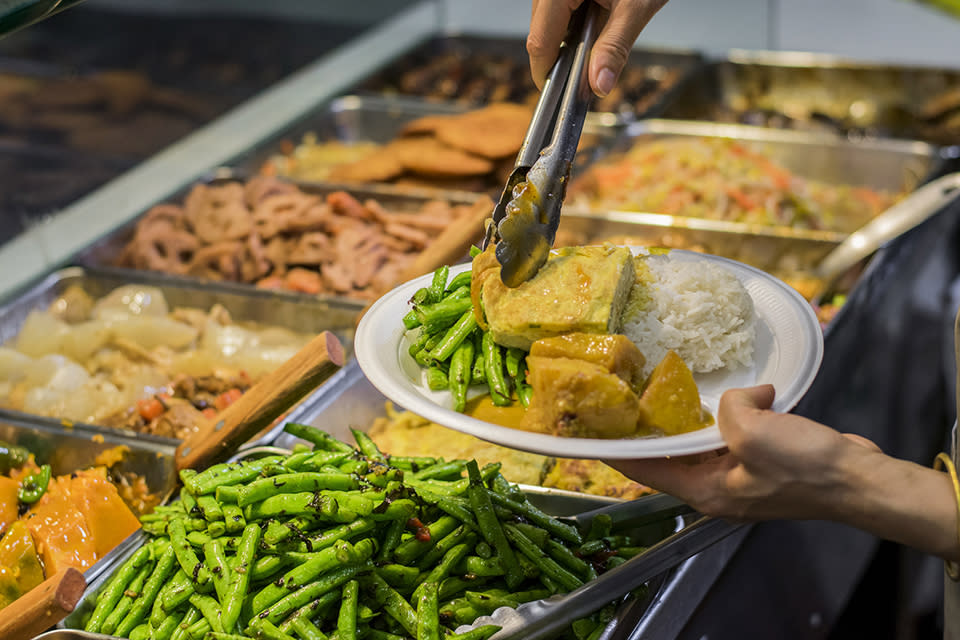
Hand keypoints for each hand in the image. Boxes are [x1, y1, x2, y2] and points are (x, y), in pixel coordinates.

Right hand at [528, 0, 668, 96]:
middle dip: (563, 55)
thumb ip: (615, 47)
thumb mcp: (636, 6)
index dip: (548, 73)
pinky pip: (559, 7)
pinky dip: (576, 20)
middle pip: (540, 33)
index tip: (562, 94)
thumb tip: (599, 86)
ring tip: (603, 28)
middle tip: (592, 68)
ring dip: (570, 37)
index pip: (539, 42)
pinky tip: (598, 16)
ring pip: (548, 21)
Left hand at [609, 385, 882, 521]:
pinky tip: (744, 394)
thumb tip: (743, 397)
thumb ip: (729, 408)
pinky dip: (734, 415)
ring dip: (697, 417)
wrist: (859, 480)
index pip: (645, 471)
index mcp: (706, 491)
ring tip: (676, 387)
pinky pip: (735, 435)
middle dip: (655, 427)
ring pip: (704, 442)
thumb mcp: (753, 431)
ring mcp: (741, 475)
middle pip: (672, 456)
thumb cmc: (805, 468)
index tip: (594, 431)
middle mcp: (718, 487)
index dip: (617, 451)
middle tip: (633, 395)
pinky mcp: (763, 462)